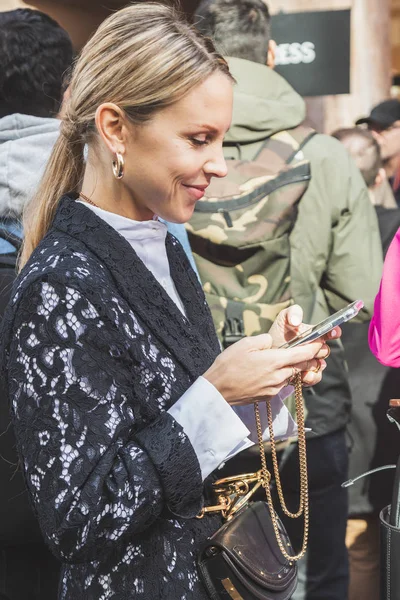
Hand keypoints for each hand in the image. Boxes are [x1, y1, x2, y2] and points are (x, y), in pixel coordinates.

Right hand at [203, 333, 325, 405]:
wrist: (217, 391)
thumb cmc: (228, 365)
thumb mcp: (245, 344)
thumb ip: (264, 340)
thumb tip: (272, 341)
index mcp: (275, 361)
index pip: (303, 354)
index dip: (314, 348)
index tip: (321, 343)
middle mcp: (278, 376)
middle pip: (301, 366)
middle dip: (306, 358)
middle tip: (306, 349)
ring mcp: (274, 388)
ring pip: (291, 375)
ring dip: (292, 368)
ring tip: (281, 360)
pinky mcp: (268, 396)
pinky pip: (280, 384)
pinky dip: (280, 377)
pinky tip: (268, 372)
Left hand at [268, 305, 340, 386]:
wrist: (267, 352)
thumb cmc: (278, 333)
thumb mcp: (283, 318)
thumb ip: (292, 313)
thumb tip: (297, 321)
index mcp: (314, 333)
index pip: (330, 332)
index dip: (334, 331)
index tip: (332, 332)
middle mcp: (315, 348)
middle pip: (325, 350)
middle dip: (319, 350)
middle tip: (310, 347)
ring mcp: (311, 361)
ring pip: (321, 365)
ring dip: (316, 364)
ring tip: (307, 363)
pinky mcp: (305, 374)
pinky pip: (314, 377)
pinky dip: (311, 376)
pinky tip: (303, 374)